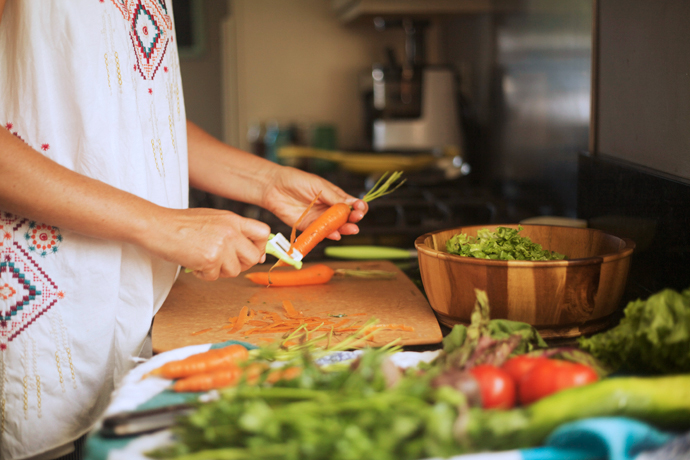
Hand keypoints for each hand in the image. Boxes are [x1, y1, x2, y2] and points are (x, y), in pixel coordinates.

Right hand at [142, 207, 270, 280]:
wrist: (157, 226)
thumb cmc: (180, 224)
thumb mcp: (213, 219)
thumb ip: (233, 232)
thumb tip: (253, 252)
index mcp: (233, 219)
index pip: (263, 233)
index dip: (260, 247)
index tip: (252, 254)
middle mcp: (231, 231)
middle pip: (253, 257)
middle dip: (240, 265)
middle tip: (224, 263)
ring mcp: (222, 245)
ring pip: (235, 271)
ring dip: (220, 271)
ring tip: (204, 260)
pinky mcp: (210, 258)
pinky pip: (215, 276)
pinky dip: (204, 274)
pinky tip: (194, 262)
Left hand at [262, 167, 367, 239]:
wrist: (273, 187)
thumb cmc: (296, 180)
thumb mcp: (318, 186)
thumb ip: (334, 196)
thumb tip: (352, 204)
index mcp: (334, 196)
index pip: (352, 204)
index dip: (358, 207)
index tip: (360, 208)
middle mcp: (329, 208)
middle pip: (346, 217)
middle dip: (354, 219)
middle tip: (356, 219)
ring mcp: (319, 218)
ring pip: (335, 227)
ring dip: (345, 229)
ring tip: (351, 229)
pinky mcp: (308, 227)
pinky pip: (320, 232)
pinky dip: (329, 235)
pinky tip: (335, 235)